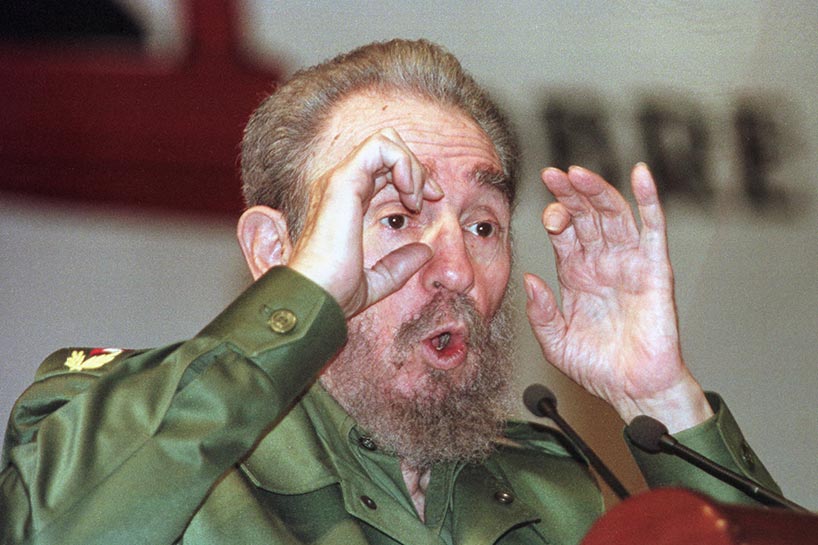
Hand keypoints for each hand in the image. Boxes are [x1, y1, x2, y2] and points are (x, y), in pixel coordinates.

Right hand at [288, 128, 442, 317]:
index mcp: (347, 204)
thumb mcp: (377, 280)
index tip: (428, 204)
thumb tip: (425, 251)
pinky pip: (380, 147)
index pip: (383, 171)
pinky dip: (403, 163)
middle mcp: (342, 187)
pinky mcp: (343, 181)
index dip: (412, 179)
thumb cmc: (335, 293)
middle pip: (386, 150)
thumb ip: (399, 264)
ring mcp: (340, 181)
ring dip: (410, 165)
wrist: (318, 299)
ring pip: (385, 141)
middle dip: (416, 168)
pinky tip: (409, 194)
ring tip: (417, 197)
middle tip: (431, 196)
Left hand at [524, 164, 711, 431]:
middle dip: (570, 193)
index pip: (564, 233)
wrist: (634, 390)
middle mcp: (602, 263)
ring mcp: (628, 263)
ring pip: (613, 214)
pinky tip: (641, 175)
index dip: (554, 215)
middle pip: (586, 216)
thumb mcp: (555, 340)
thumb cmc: (598, 368)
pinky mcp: (655, 269)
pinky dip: (649, 199)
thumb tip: (529, 279)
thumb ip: (540, 311)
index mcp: (577, 275)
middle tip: (553, 174)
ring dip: (597, 191)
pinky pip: (653, 229)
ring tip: (578, 173)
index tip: (544, 209)